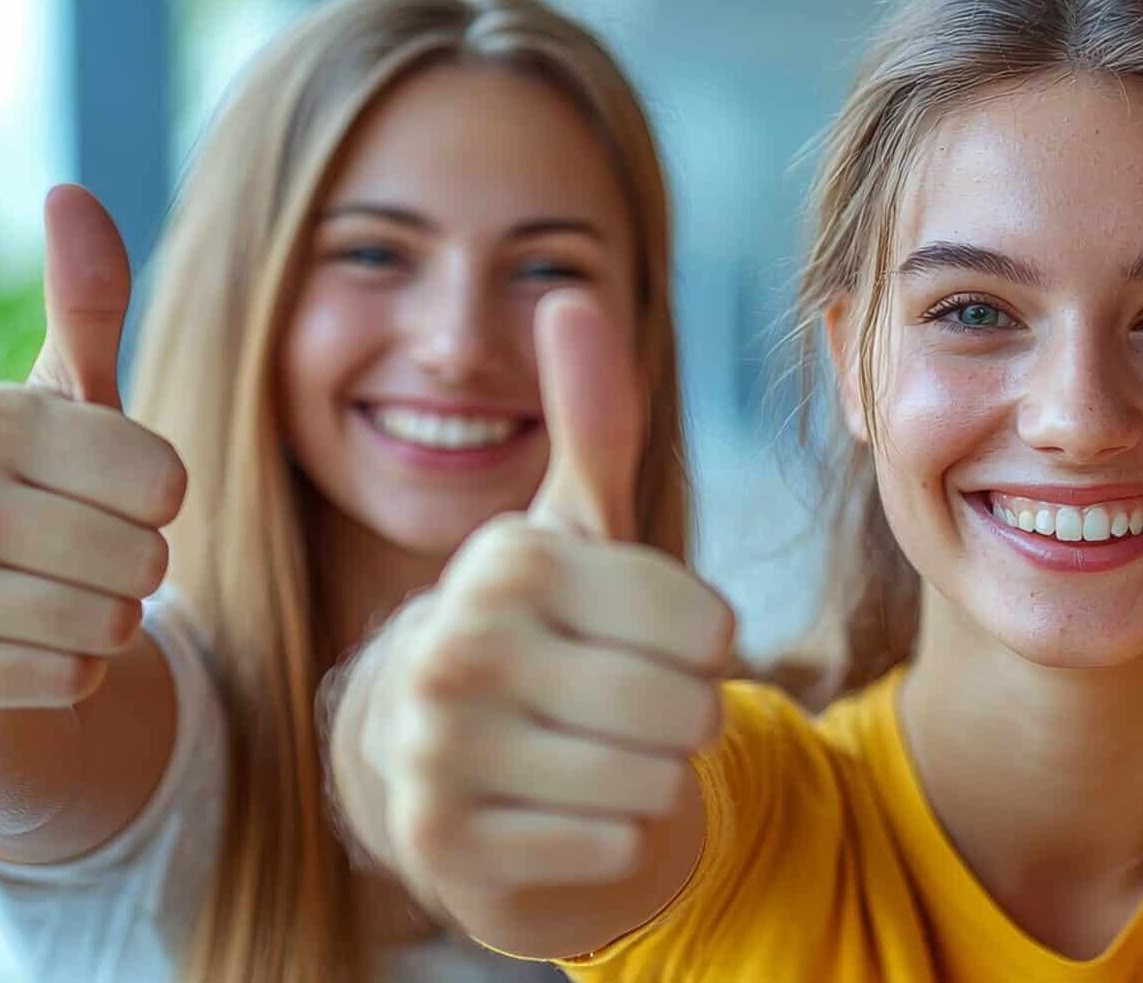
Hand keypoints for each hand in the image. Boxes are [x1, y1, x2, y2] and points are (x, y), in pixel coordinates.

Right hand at [0, 186, 184, 714]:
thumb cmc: (4, 485)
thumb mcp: (44, 396)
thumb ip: (83, 307)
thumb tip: (73, 192)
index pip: (167, 482)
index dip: (149, 495)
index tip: (89, 489)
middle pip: (149, 561)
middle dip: (127, 564)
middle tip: (61, 549)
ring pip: (116, 627)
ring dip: (96, 620)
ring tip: (32, 593)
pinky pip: (72, 680)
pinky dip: (59, 671)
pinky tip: (6, 643)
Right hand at [366, 291, 733, 907]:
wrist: (434, 763)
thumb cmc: (537, 632)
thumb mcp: (571, 529)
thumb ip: (592, 421)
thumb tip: (573, 297)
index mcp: (507, 561)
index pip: (704, 622)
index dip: (707, 643)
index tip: (657, 639)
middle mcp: (455, 647)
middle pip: (685, 706)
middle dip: (688, 716)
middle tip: (637, 707)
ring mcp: (436, 751)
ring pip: (654, 779)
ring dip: (655, 776)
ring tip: (602, 752)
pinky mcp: (443, 843)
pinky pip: (610, 845)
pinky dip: (616, 835)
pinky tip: (568, 808)